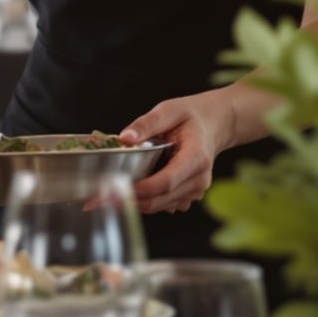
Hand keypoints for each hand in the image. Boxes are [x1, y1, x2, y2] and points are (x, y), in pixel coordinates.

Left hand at [119, 87, 254, 212]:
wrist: (213, 125)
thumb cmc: (191, 117)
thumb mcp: (168, 110)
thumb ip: (146, 123)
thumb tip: (125, 137)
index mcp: (196, 157)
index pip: (167, 181)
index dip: (142, 189)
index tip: (118, 188)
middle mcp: (199, 178)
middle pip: (162, 199)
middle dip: (133, 199)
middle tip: (105, 196)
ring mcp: (196, 190)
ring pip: (162, 206)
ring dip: (140, 201)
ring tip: (117, 189)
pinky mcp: (190, 195)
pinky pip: (166, 205)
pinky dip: (150, 200)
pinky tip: (139, 185)